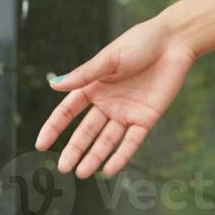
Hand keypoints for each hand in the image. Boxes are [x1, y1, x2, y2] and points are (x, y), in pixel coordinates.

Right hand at [34, 16, 196, 178]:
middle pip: (86, 131)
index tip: (40, 144)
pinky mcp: (146, 118)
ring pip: (106, 140)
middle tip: (63, 168)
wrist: (174, 41)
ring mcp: (127, 112)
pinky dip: (121, 156)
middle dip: (74, 149)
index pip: (68, 111)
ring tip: (81, 173)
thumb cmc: (140, 42)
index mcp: (94, 86)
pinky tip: (108, 170)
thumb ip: (84, 74)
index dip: (54, 127)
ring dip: (94, 157)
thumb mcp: (110, 58)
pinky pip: (131, 141)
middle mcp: (108, 102)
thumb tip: (54, 84)